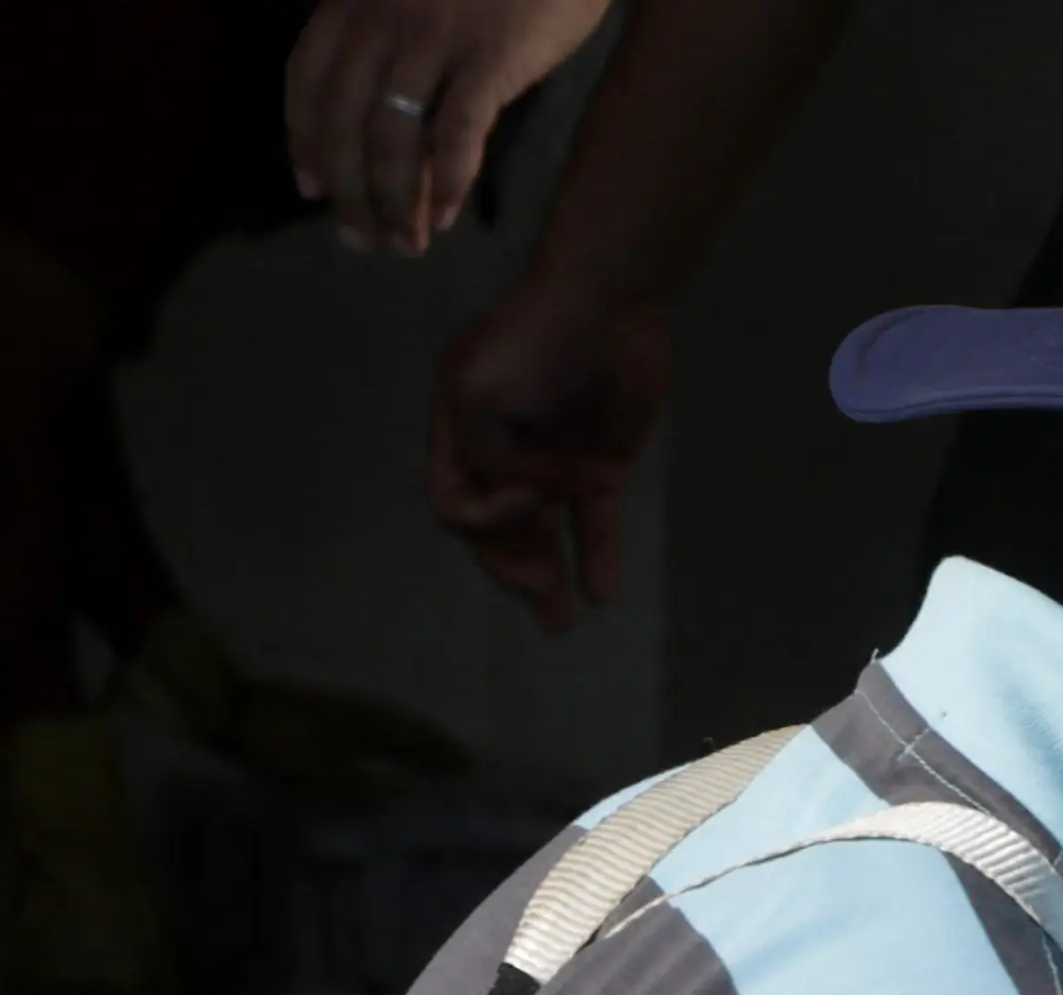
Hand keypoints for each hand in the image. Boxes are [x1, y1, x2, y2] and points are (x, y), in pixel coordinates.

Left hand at [290, 0, 609, 250]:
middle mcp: (382, 17)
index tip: (310, 187)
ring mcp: (435, 37)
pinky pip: (456, 132)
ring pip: (392, 137)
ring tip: (406, 244)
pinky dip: (446, 183)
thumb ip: (393, 42)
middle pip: (344, 120)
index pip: (308, 77)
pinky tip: (445, 216)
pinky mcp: (490, 58)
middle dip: (347, 191)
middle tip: (361, 241)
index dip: (304, 138)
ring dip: (393, 202)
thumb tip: (382, 128)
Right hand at [433, 265, 670, 622]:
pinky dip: (597, 557)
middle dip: (514, 567)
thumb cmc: (534, 338)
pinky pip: (595, 522)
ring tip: (560, 622)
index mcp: (461, 432)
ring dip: (547, 579)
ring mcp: (552, 462)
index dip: (487, 518)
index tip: (531, 493)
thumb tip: (519, 499)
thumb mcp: (480, 390)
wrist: (608, 305)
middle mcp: (503, 453)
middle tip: (543, 600)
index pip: (455, 502)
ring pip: (543, 534)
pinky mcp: (601, 466)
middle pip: (496, 530)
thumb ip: (483, 454)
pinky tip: (601, 592)